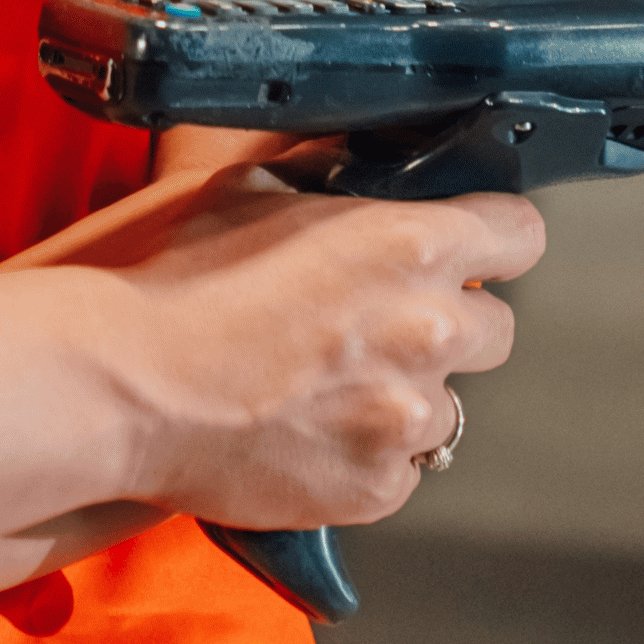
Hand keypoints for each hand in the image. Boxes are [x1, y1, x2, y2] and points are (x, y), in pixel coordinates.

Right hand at [8, 161, 541, 533]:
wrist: (123, 384)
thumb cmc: (175, 274)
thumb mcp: (251, 183)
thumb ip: (327, 169)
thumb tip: (358, 154)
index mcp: (409, 244)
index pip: (520, 233)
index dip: (494, 235)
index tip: (473, 243)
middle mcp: (428, 332)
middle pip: (497, 328)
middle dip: (449, 319)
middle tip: (382, 318)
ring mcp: (406, 418)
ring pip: (448, 406)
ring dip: (406, 391)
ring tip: (327, 380)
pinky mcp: (379, 489)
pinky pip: (403, 468)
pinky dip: (369, 451)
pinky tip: (308, 426)